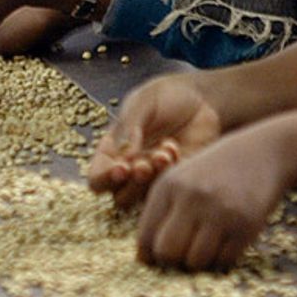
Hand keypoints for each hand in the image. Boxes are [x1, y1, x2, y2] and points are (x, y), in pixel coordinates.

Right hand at [87, 74, 222, 208]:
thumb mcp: (141, 103)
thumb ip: (130, 126)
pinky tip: (174, 147)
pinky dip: (171, 171)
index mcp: (112, 151)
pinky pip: (170, 189)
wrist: (198, 97)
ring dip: (153, 178)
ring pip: (145, 198)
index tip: (121, 167)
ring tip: (164, 152)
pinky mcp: (177, 180)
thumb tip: (126, 154)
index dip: (105, 179)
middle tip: (144, 165)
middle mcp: (130, 169)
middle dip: (133, 183)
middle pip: (120, 196)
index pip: (98, 178)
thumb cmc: (162, 98)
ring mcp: (154, 178)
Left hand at [136, 126, 292, 269]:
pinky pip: (224, 261)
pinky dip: (222, 259)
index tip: (157, 259)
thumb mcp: (180, 179)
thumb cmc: (214, 171)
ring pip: (195, 262)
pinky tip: (225, 241)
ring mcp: (220, 212)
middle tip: (182, 255)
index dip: (149, 256)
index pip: (145, 237)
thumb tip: (146, 258)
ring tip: (205, 245)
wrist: (261, 153)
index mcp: (168, 186)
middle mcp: (192, 198)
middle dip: (172, 262)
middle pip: (167, 253)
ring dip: (199, 261)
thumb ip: (161, 213)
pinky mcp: (246, 226)